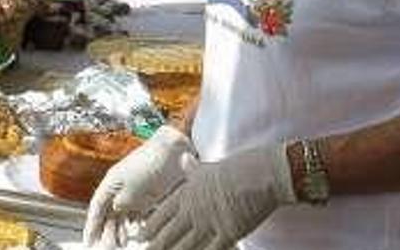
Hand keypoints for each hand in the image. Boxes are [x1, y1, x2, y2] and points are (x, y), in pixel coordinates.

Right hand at [84, 125, 197, 248]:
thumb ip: (122, 202)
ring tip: (122, 244)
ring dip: (121, 230)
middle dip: (106, 231)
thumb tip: (116, 211)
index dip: (91, 225)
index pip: (97, 208)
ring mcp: (133, 192)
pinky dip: (137, 225)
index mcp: (111, 183)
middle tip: (107, 247)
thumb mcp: (132, 186)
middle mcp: (120, 188)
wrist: (173, 150)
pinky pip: (137, 214)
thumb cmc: (150, 164)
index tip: (88, 241)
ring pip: (123, 216)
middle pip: (108, 214)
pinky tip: (139, 234)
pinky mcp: (147, 195)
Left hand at [140, 145, 296, 249]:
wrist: (261, 173)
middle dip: (155, 246)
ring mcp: (209, 223)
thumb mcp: (209, 166)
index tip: (138, 237)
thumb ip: (194, 170)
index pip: (161, 215)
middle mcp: (193, 210)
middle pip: (167, 234)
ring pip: (183, 246)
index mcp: (187, 194)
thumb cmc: (237, 168)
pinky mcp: (227, 233)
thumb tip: (185, 159)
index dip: (149, 228)